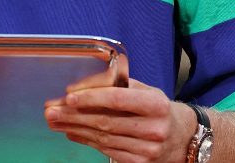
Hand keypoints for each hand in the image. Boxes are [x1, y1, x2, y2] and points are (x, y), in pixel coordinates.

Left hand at [45, 68, 193, 162]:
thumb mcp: (146, 91)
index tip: (69, 96)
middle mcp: (153, 129)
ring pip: (102, 138)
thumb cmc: (158, 109)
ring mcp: (146, 150)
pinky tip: (71, 132)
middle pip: (105, 121)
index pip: (118, 100)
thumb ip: (119, 85)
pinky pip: (105, 150)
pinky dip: (85, 140)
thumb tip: (83, 84)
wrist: (182, 139)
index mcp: (156, 105)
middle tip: (51, 110)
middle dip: (74, 115)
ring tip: (55, 120)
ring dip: (74, 128)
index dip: (92, 98)